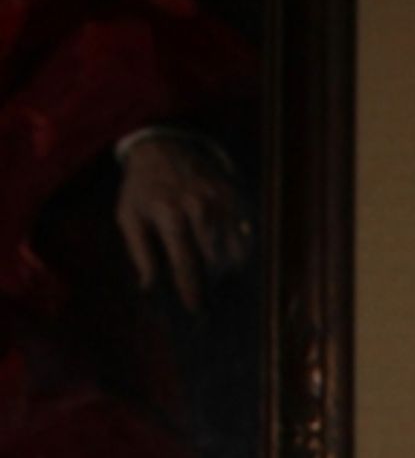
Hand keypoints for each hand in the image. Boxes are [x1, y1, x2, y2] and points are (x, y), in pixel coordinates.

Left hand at [115, 134, 251, 312]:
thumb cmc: (142, 187)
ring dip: (222, 267)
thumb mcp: (128, 216)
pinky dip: (236, 251)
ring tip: (212, 273)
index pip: (185, 262)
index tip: (194, 311)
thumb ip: (139, 252)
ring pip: (231, 251)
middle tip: (202, 293)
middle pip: (212, 261)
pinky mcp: (235, 197)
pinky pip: (243, 237)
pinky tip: (224, 255)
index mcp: (169, 212)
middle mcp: (199, 206)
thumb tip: (149, 286)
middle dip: (207, 280)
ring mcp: (220, 200)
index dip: (190, 290)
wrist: (163, 146)